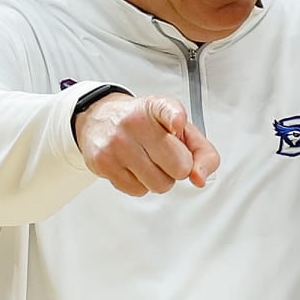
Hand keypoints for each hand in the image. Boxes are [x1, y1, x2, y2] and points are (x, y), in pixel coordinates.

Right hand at [74, 93, 219, 196]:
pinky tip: (133, 167)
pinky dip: (140, 184)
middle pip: (179, 167)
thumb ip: (200, 151)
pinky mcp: (103, 163)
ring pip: (159, 184)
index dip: (175, 117)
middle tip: (165, 157)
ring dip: (159, 179)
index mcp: (156, 107)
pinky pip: (138, 191)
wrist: (99, 119)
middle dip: (177, 168)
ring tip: (148, 161)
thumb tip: (199, 178)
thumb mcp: (177, 128)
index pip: (168, 109)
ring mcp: (117, 143)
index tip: (177, 123)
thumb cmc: (143, 125)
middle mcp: (135, 122)